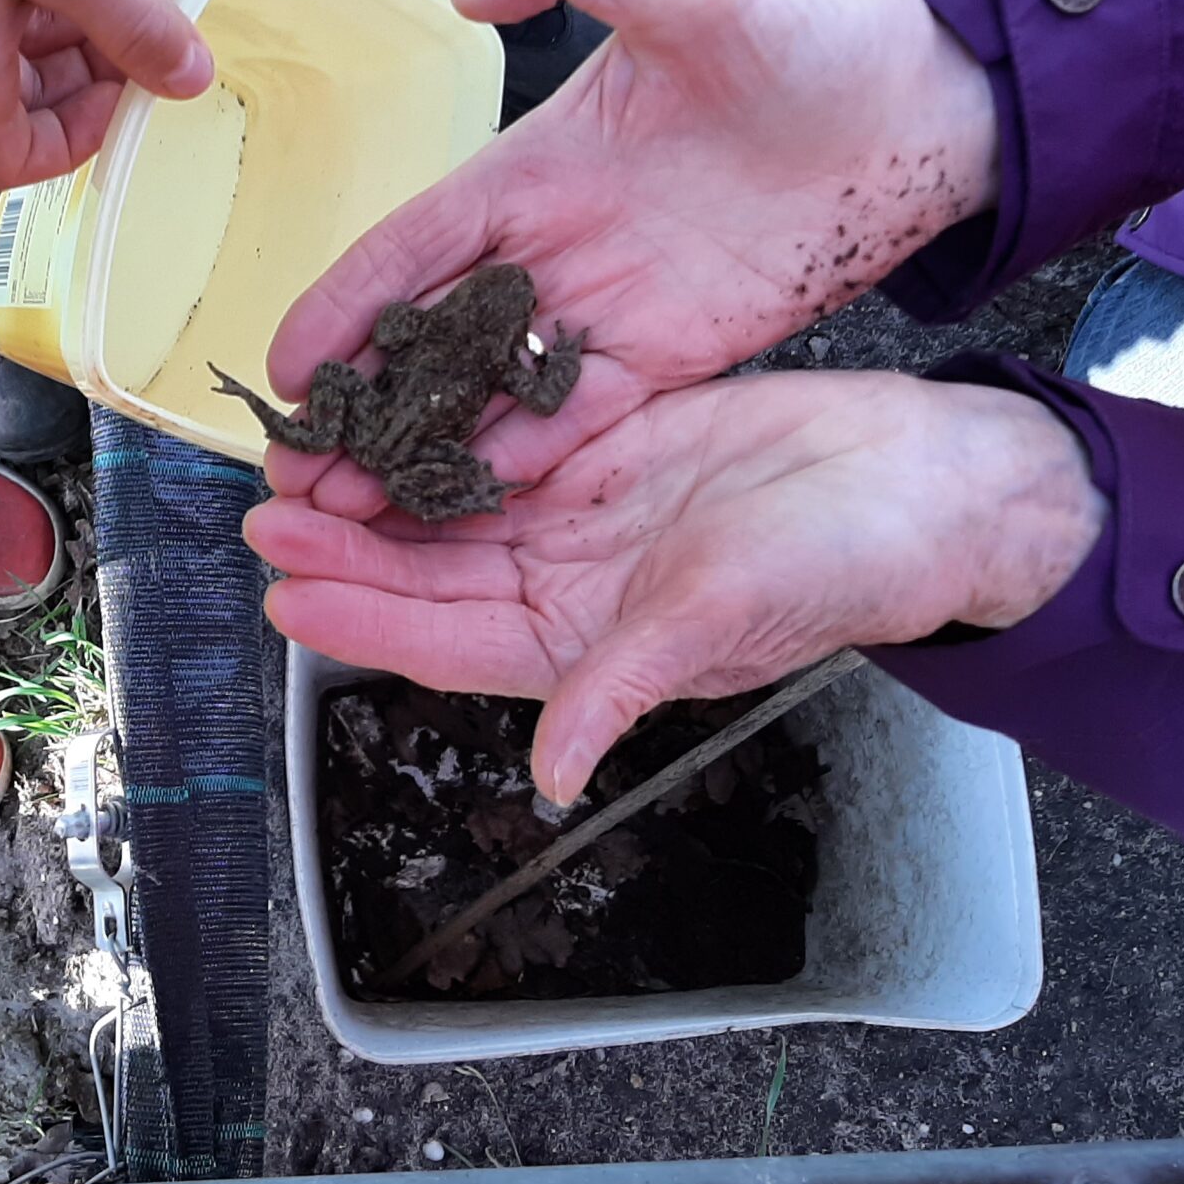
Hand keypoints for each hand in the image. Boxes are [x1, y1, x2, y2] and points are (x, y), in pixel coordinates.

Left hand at [248, 371, 1104, 803]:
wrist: (921, 479)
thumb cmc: (837, 563)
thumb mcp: (717, 621)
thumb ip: (620, 688)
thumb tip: (552, 774)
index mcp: (583, 646)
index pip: (444, 643)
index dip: (363, 622)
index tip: (284, 596)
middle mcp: (566, 589)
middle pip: (427, 576)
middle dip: (344, 550)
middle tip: (262, 516)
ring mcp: (579, 519)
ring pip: (449, 513)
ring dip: (376, 494)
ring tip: (297, 464)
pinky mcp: (601, 451)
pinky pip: (498, 449)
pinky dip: (438, 436)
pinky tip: (382, 409)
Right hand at [264, 0, 1000, 519]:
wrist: (926, 103)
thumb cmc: (808, 28)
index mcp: (533, 166)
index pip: (413, 246)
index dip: (344, 305)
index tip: (284, 369)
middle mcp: (553, 246)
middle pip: (430, 339)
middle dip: (362, 406)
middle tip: (298, 475)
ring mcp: (608, 306)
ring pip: (491, 392)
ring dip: (426, 452)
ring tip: (358, 516)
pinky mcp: (671, 354)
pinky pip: (581, 419)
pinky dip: (524, 465)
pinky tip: (472, 514)